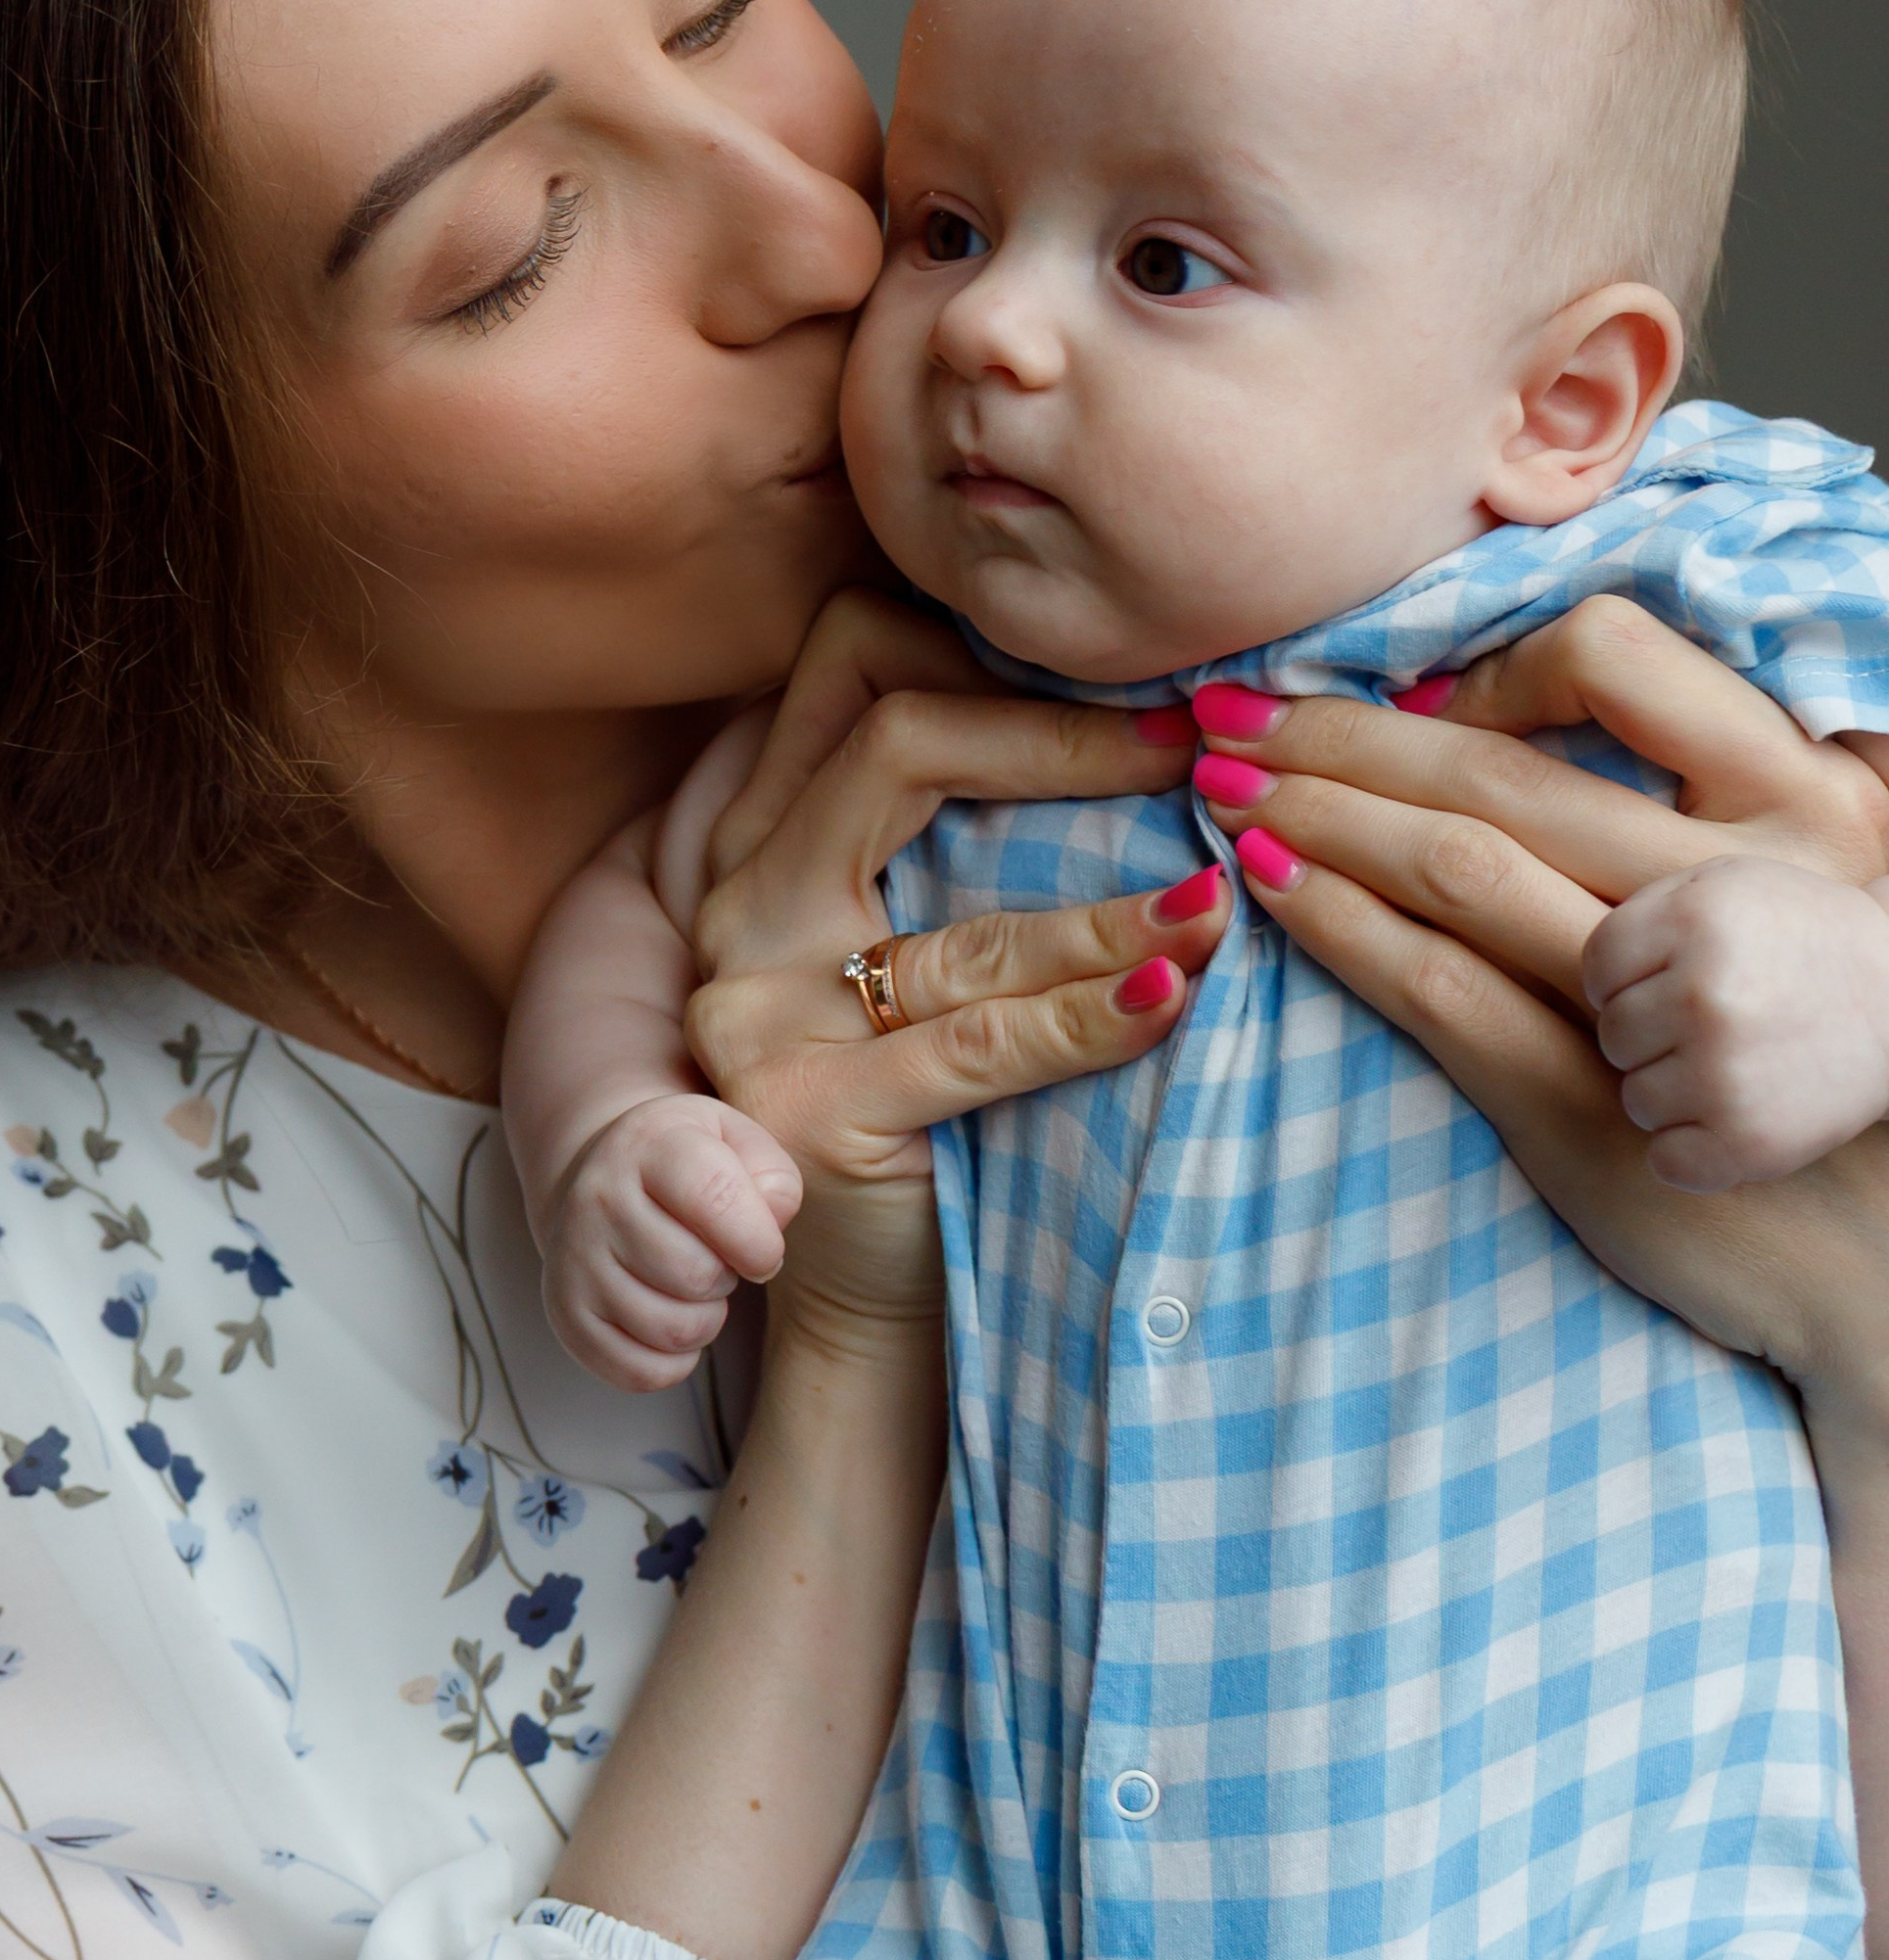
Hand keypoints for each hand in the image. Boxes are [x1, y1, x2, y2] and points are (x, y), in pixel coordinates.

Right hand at [542, 1094, 803, 1393]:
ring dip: (705, 1319)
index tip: (763, 1250)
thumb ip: (774, 1179)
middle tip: (717, 1259)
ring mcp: (574, 1259)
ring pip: (673, 1330)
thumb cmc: (687, 1166)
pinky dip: (674, 1361)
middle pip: (697, 1275)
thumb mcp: (738, 1142)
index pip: (715, 1198)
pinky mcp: (566, 1313)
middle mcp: (599, 1197)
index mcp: (650, 1145)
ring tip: (694, 1286)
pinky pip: (640, 1372)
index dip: (757, 1240)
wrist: (601, 1177)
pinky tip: (671, 1318)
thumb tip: (771, 1231)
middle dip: (728, 1278)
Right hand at [686, 588, 1229, 1347]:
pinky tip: (1168, 1001)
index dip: (993, 656)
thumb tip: (1152, 718)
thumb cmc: (937, 1106)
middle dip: (1061, 739)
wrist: (872, 1303)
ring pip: (965, 926)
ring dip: (1113, 915)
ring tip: (1217, 906)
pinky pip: (977, 1043)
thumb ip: (972, 838)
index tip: (1139, 697)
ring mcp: (760, 1012)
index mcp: (766, 838)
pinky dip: (1087, 1018)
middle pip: (895, 745)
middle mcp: (743, 907)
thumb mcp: (935, 947)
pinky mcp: (808, 1110)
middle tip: (1192, 756)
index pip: (849, 663)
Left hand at [1188, 596, 1888, 1404]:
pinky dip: (1345, 925)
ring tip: (1225, 784)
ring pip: (1458, 869)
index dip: (1481, 664)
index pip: (1613, 660)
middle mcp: (1724, 882)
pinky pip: (1443, 989)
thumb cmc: (1818, 1039)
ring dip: (1323, 815)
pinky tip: (1275, 886)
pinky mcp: (1594, 1098)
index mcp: (1788, 794)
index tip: (1399, 686)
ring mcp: (1660, 996)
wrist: (1864, 1234)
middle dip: (1347, 734)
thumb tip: (1535, 726)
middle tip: (1238, 706)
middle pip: (1499, 777)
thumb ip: (1705, 800)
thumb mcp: (1800, 888)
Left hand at [1585, 857, 1888, 1192]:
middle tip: (1717, 1026)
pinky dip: (1694, 1150)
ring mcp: (1725, 1074)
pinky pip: (1667, 1161)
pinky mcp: (1749, 1143)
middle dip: (1652, 1034)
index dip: (1630, 981)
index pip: (1597, 969)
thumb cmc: (1801, 938)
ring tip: (1737, 1065)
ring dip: (1674, 1090)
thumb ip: (1641, 909)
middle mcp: (1704, 995)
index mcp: (1693, 921)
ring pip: (1635, 1098)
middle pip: (1613, 1035)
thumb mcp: (1724, 884)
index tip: (1674, 984)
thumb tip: (1554, 965)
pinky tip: (1735, 1116)